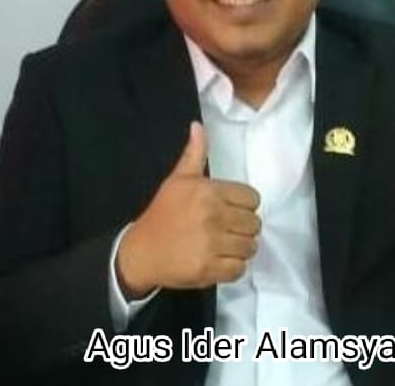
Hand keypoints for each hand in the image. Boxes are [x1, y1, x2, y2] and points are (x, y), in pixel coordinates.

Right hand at [116, 121, 260, 298]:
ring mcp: (211, 244)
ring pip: (250, 247)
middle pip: (254, 223)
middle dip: (243, 227)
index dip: (244, 205)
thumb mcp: (178, 179)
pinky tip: (219, 260)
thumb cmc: (162, 212)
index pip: (252, 199)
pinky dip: (233, 267)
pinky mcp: (209, 269)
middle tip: (227, 229)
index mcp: (208, 191)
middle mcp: (212, 216)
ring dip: (240, 248)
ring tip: (224, 245)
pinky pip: (240, 269)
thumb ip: (194, 153)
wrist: (140, 251)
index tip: (230, 210)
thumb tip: (198, 125)